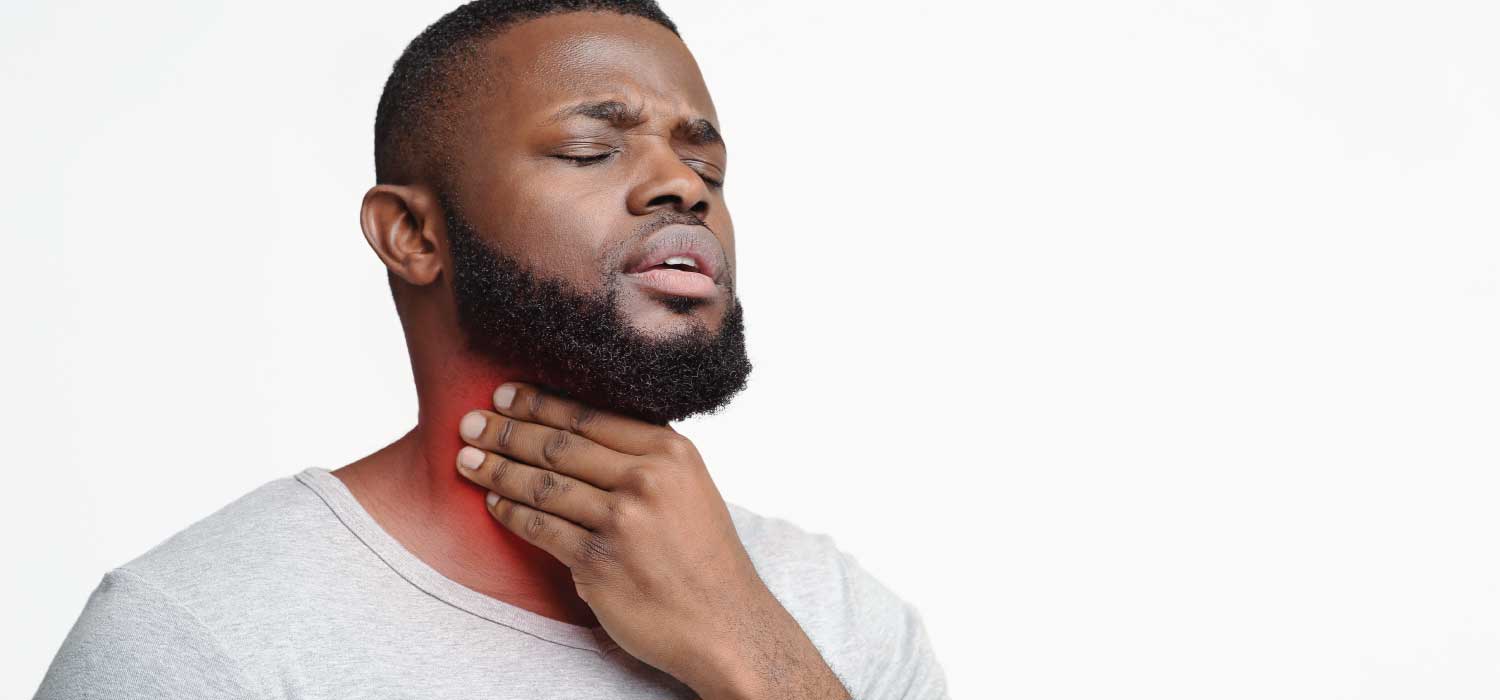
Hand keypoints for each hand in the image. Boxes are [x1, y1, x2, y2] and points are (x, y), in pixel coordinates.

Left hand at [454, 382, 848, 698]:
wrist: (724, 624)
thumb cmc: (702, 556)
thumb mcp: (689, 487)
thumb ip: (644, 457)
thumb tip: (578, 427)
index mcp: (670, 452)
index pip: (590, 416)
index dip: (540, 402)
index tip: (505, 394)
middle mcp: (647, 480)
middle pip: (560, 444)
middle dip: (507, 430)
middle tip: (469, 421)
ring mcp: (622, 522)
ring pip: (542, 484)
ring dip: (496, 468)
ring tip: (467, 458)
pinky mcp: (599, 562)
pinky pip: (540, 528)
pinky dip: (509, 512)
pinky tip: (492, 502)